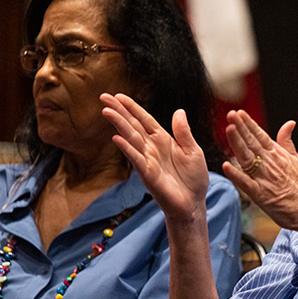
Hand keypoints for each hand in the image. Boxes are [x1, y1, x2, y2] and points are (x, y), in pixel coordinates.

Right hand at [101, 93, 208, 221]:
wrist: (193, 203)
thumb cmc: (194, 178)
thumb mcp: (193, 150)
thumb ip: (183, 132)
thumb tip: (179, 111)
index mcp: (163, 139)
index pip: (145, 119)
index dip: (132, 107)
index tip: (118, 95)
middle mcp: (152, 148)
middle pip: (133, 125)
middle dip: (119, 111)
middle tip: (103, 97)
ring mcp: (148, 160)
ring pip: (131, 138)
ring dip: (119, 125)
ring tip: (106, 111)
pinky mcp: (148, 174)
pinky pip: (136, 159)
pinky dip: (127, 148)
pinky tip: (117, 138)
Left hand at [222, 110, 297, 231]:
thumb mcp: (297, 160)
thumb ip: (288, 142)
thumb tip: (289, 123)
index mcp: (279, 155)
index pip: (261, 135)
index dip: (249, 124)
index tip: (239, 113)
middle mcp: (271, 164)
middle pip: (252, 143)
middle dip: (240, 128)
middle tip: (230, 114)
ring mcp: (265, 179)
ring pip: (247, 158)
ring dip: (237, 143)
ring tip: (228, 129)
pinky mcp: (260, 195)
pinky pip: (246, 183)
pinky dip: (236, 175)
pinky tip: (226, 165)